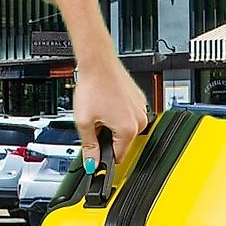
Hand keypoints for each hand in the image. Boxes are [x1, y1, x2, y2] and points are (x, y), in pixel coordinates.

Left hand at [69, 55, 148, 171]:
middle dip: (106, 138)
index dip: (102, 156)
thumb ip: (89, 146)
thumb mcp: (84, 121)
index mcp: (128, 129)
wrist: (98, 62)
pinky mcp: (139, 100)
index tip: (95, 154)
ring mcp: (141, 109)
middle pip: (122, 142)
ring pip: (125, 129)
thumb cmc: (93, 86)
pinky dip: (117, 114)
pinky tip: (106, 103)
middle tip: (94, 123)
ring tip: (100, 110)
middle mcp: (140, 120)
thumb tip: (91, 163)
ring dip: (112, 126)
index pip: (117, 156)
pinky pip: (128, 116)